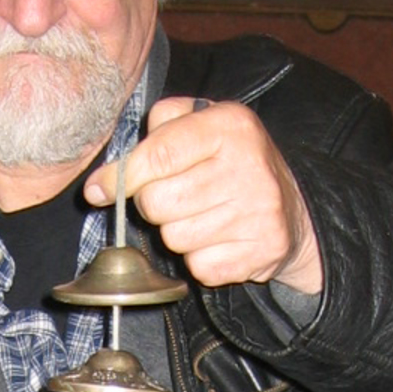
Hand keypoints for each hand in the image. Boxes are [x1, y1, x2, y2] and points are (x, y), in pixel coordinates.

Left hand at [86, 97, 322, 294]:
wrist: (293, 210)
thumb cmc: (232, 162)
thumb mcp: (202, 124)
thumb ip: (156, 132)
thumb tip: (101, 183)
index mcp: (230, 125)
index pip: (158, 154)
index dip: (120, 177)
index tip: (99, 190)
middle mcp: (248, 166)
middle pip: (157, 202)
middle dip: (154, 205)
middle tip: (176, 197)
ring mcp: (257, 213)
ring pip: (174, 238)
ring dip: (177, 233)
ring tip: (203, 216)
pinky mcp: (260, 251)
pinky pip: (198, 267)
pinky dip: (200, 259)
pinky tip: (219, 240)